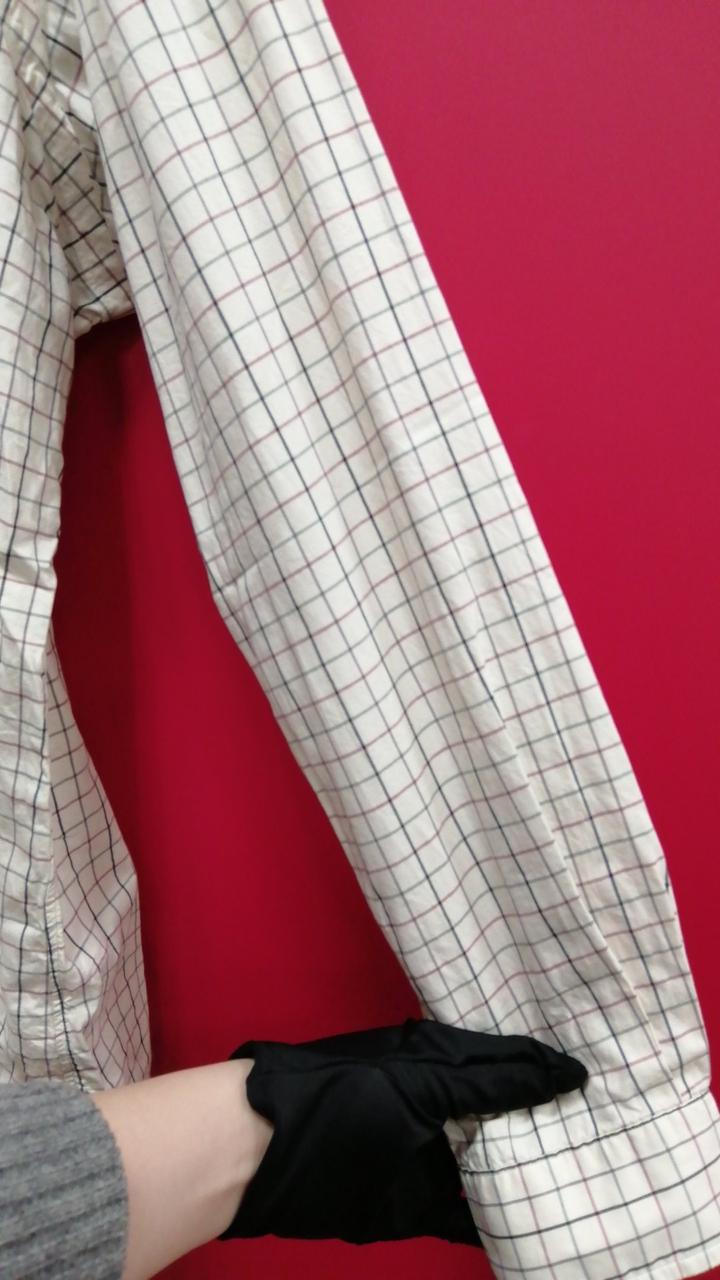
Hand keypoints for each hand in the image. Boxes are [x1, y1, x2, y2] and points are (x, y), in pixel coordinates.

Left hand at [218, 1016, 587, 1245]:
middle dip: (550, 1131)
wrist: (265, 1155)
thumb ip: (488, 1081)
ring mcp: (430, 1158)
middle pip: (507, 1121)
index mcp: (441, 1061)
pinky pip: (465, 1217)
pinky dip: (496, 1227)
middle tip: (614, 1139)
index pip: (511, 1065)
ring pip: (492, 1171)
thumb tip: (562, 1073)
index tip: (606, 1081)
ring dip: (529, 1182)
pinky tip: (537, 1230)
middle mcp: (442, 1107)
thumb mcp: (420, 1083)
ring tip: (589, 1187)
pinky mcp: (415, 1206)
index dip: (552, 1073)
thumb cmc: (342, 1098)